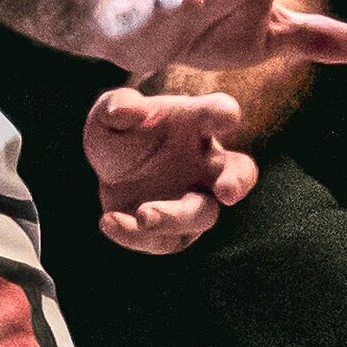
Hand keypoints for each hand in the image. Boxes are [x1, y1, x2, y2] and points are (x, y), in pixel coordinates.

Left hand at [88, 85, 250, 254]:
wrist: (111, 172)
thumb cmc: (121, 136)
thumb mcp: (107, 115)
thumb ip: (115, 105)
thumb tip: (127, 110)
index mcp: (196, 124)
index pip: (218, 112)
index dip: (224, 114)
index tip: (227, 117)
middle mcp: (206, 164)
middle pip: (239, 173)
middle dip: (237, 182)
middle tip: (228, 192)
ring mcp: (194, 200)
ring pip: (203, 215)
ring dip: (175, 218)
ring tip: (144, 214)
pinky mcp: (174, 231)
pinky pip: (165, 240)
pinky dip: (135, 235)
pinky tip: (108, 220)